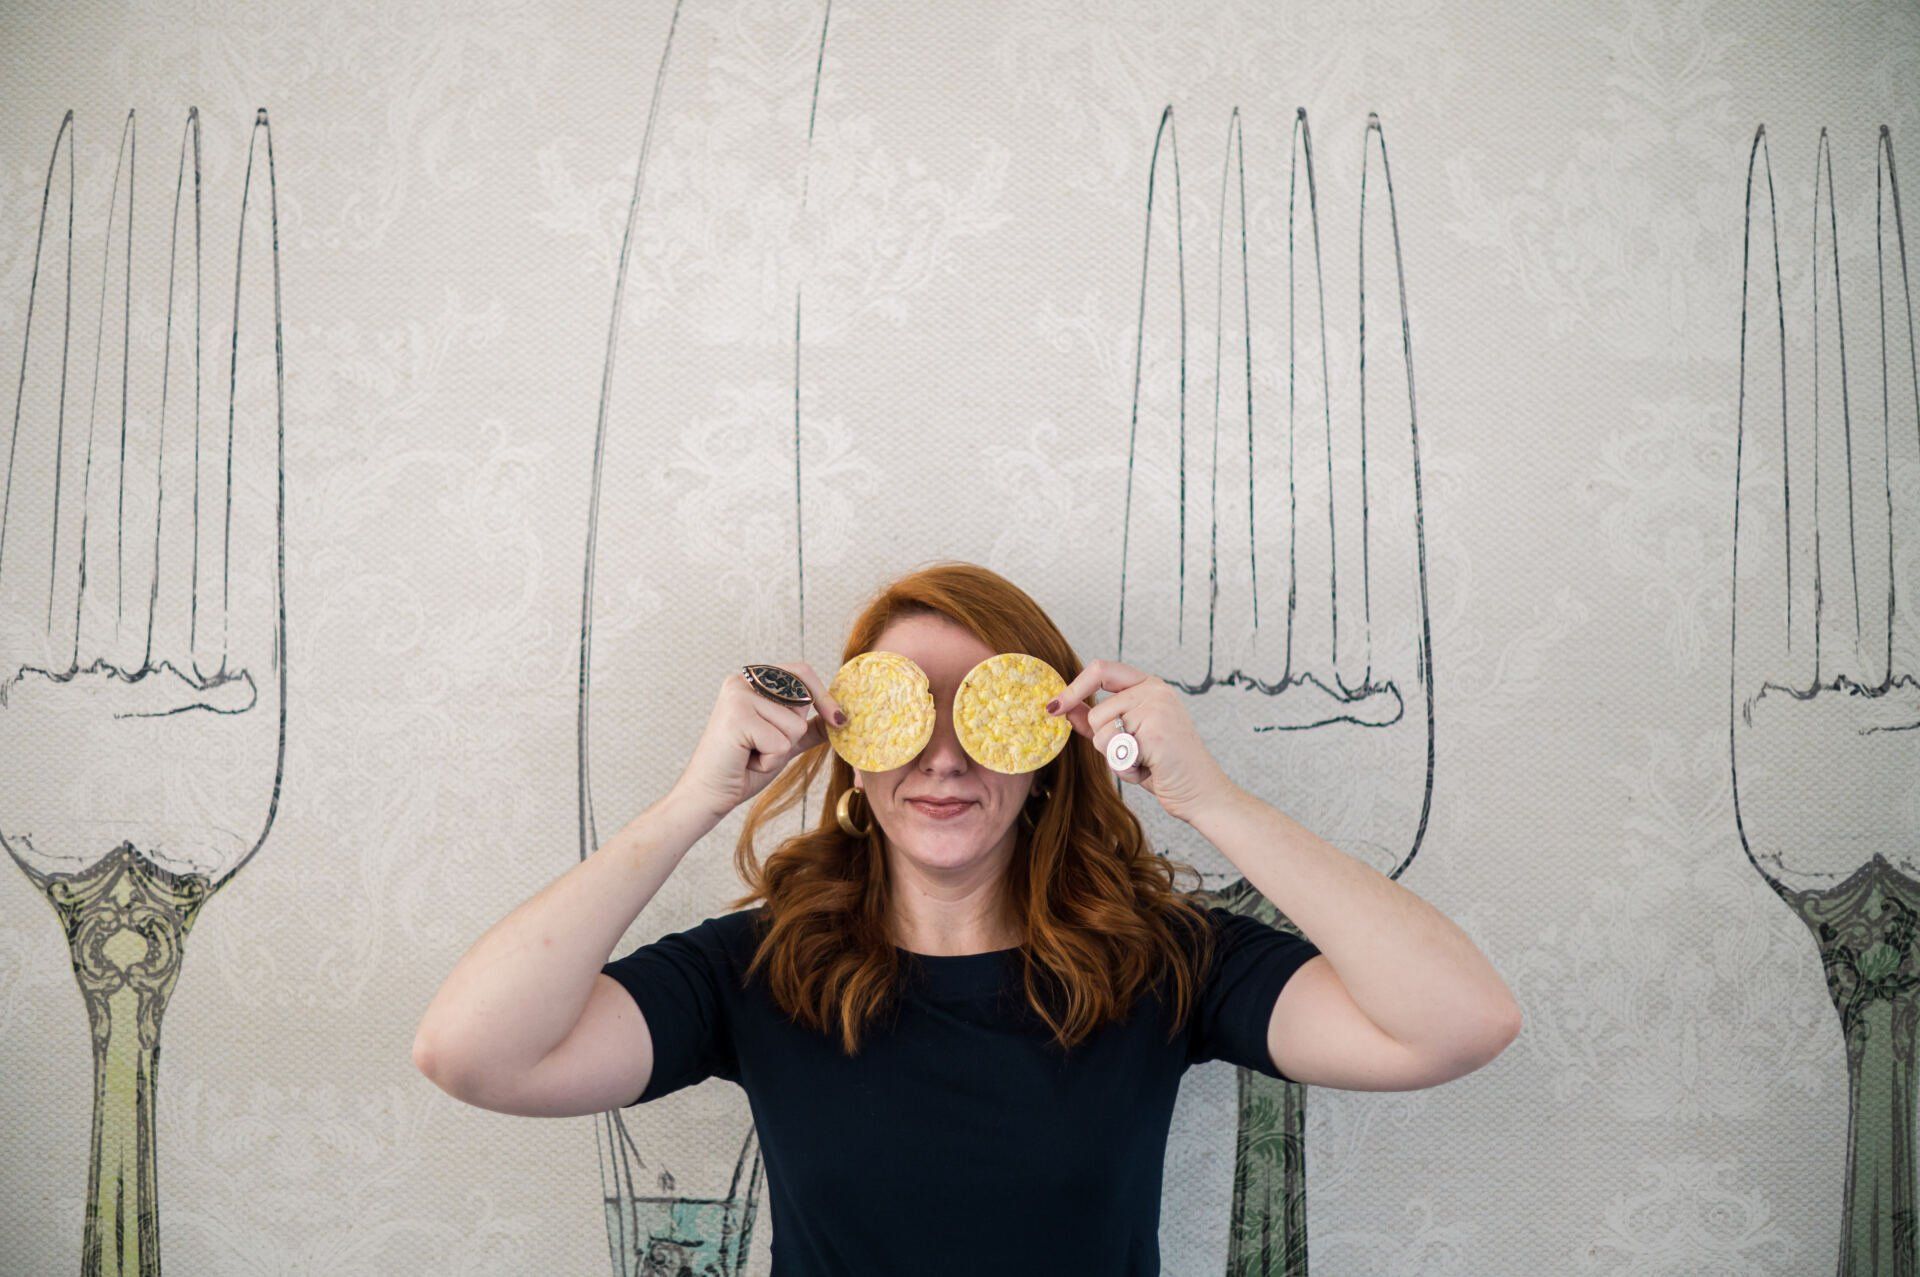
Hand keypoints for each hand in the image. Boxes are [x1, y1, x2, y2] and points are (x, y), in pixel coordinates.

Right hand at [667, 662, 845, 826]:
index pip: (801, 672)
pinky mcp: (737, 717)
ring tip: (750, 753)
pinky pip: (781, 742)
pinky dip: (769, 760)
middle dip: (793, 732)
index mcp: (752, 680)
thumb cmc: (742, 768)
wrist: (709, 795)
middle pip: (802, 698)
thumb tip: (839, 718)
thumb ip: (806, 728)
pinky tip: (745, 760)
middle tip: (760, 746)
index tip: (839, 719)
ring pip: (795, 725)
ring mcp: (737, 696)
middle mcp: (742, 681)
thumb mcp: (782, 743)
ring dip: (779, 750)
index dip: (824, 695)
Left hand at [1048, 659, 1234, 823]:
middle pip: (1096, 714)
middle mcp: (1155, 690)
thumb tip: (1064, 708)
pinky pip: (1114, 751)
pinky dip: (1127, 769)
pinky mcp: (1156, 731)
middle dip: (1105, 743)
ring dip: (1116, 758)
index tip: (1054, 707)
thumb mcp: (1127, 739)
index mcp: (1149, 685)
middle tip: (1135, 753)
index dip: (1073, 688)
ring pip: (1101, 734)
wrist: (1201, 793)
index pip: (1101, 670)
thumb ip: (1098, 720)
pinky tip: (1150, 769)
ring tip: (1145, 761)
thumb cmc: (1164, 766)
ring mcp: (1157, 708)